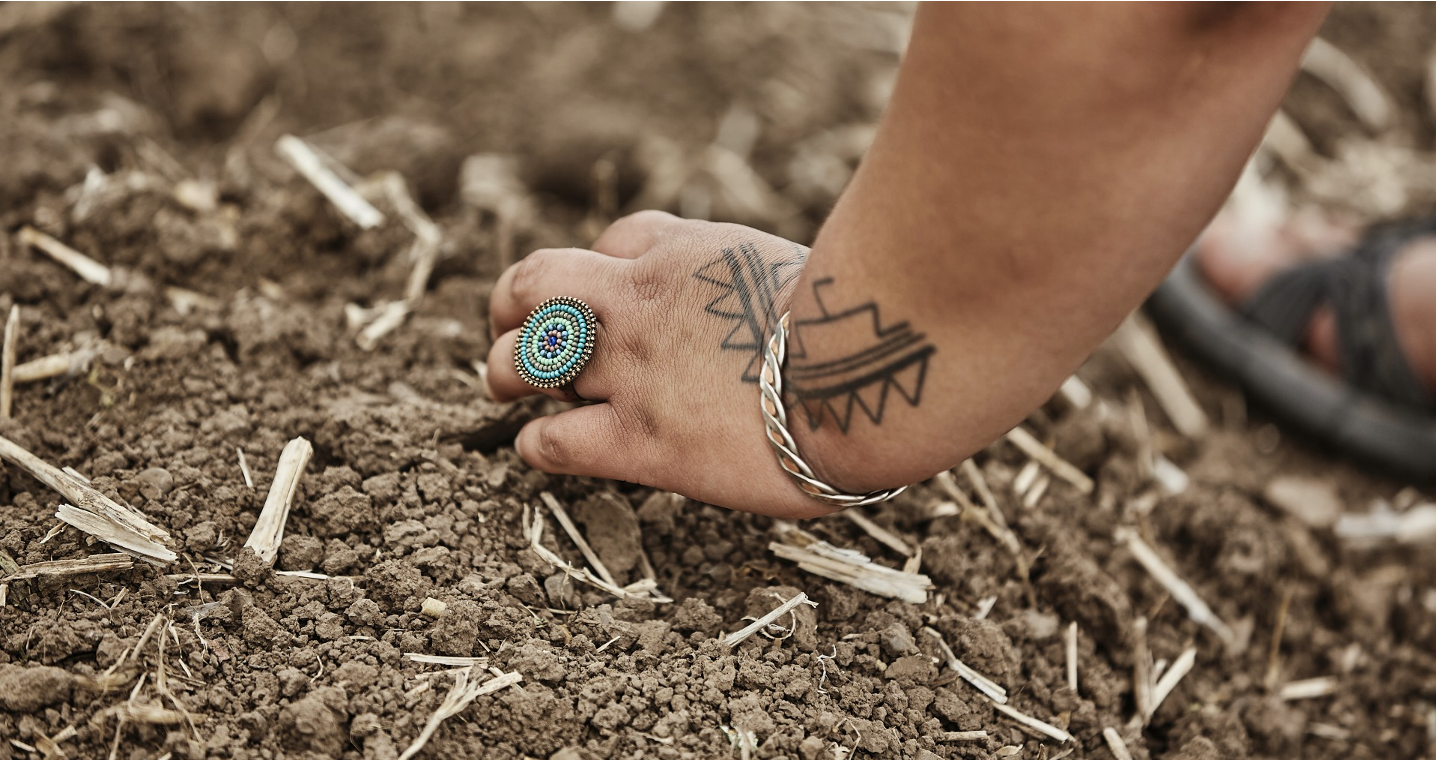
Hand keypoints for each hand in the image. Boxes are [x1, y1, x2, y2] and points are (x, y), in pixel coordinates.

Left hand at [484, 211, 836, 517]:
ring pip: (523, 358)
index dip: (604, 265)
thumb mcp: (801, 271)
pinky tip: (544, 447)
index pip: (618, 238)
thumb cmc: (865, 325)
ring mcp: (632, 370)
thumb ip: (761, 288)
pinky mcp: (639, 439)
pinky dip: (536, 443)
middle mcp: (642, 302)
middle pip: (538, 281)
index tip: (612, 293)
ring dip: (503, 369)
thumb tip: (776, 319)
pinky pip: (552, 439)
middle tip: (511, 329)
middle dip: (513, 303)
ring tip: (505, 384)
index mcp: (687, 253)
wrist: (869, 368)